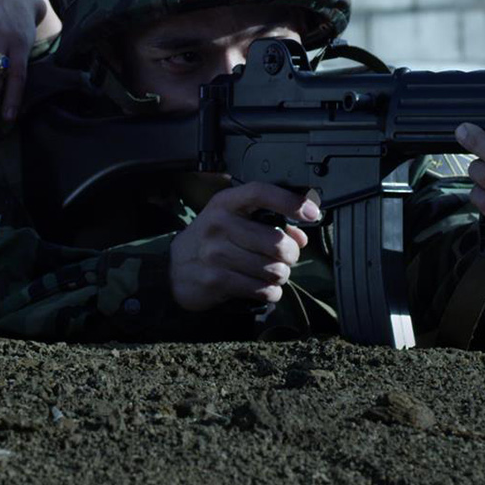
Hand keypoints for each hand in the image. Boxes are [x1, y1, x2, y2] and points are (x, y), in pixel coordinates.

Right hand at [170, 182, 319, 312]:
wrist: (172, 268)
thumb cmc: (210, 240)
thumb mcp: (231, 221)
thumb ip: (266, 223)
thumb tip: (300, 238)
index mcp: (225, 204)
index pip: (261, 193)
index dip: (290, 201)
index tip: (311, 213)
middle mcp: (219, 225)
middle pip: (276, 242)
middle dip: (291, 255)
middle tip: (287, 258)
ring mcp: (216, 253)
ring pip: (273, 269)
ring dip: (281, 275)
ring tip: (272, 273)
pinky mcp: (216, 280)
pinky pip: (262, 289)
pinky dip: (271, 292)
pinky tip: (264, 288)